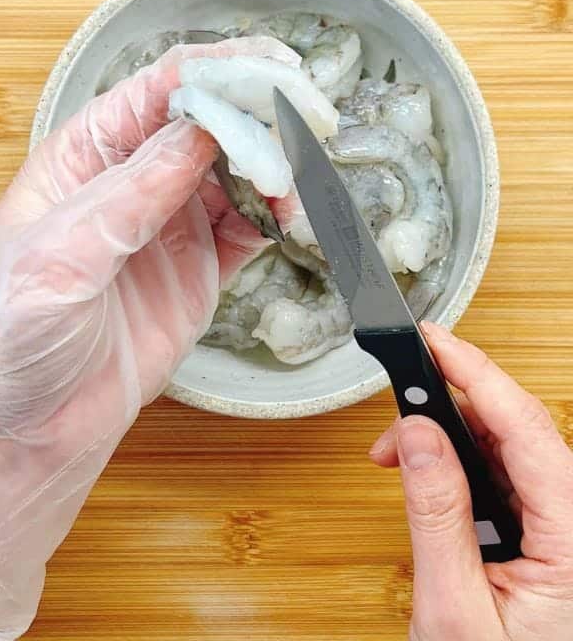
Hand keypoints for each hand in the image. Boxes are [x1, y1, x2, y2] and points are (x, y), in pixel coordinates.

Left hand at [0, 43, 268, 639]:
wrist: (31, 426)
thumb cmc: (11, 335)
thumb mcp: (58, 260)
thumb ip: (127, 198)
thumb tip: (196, 134)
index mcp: (78, 160)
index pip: (152, 92)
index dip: (212, 74)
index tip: (264, 72)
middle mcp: (125, 181)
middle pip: (205, 119)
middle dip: (255, 110)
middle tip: (301, 114)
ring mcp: (163, 223)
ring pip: (235, 167)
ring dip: (273, 161)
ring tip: (293, 177)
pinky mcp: (195, 268)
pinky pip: (249, 223)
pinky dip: (276, 211)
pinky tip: (286, 212)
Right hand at [369, 322, 572, 640]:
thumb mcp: (454, 608)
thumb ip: (437, 516)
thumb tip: (417, 436)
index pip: (528, 431)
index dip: (478, 374)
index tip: (433, 339)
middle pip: (522, 432)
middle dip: (452, 406)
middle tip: (393, 412)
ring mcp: (565, 532)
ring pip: (513, 452)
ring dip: (451, 440)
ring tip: (397, 454)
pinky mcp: (549, 539)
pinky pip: (509, 481)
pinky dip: (461, 469)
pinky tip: (428, 479)